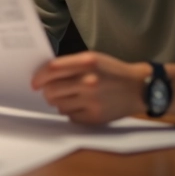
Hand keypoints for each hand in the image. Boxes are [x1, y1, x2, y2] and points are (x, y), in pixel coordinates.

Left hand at [32, 52, 149, 123]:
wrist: (139, 88)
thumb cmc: (112, 71)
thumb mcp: (93, 58)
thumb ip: (70, 64)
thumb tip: (44, 75)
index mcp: (87, 62)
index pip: (52, 70)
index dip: (39, 77)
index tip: (35, 82)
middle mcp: (89, 81)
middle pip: (52, 91)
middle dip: (47, 92)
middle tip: (51, 91)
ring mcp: (92, 101)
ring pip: (58, 106)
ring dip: (60, 102)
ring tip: (71, 97)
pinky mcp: (95, 117)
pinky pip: (70, 116)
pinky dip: (71, 112)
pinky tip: (81, 105)